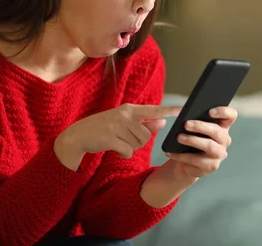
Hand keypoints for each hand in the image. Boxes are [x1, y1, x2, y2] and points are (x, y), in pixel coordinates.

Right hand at [55, 104, 180, 169]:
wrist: (79, 135)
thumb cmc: (104, 128)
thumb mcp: (123, 122)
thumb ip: (143, 123)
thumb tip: (162, 123)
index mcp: (129, 109)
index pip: (153, 110)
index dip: (169, 110)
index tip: (183, 110)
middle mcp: (124, 115)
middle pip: (146, 135)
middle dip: (138, 141)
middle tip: (123, 138)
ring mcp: (116, 126)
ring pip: (138, 144)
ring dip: (129, 147)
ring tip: (117, 140)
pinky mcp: (110, 138)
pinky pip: (127, 151)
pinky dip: (122, 153)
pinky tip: (113, 148)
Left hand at [165, 106, 236, 178]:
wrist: (185, 161)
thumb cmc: (190, 138)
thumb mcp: (191, 128)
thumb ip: (192, 119)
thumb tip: (185, 116)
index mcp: (222, 126)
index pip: (231, 116)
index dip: (223, 112)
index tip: (209, 111)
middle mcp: (224, 140)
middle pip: (217, 131)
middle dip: (201, 126)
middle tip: (186, 124)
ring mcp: (219, 154)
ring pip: (210, 146)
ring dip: (193, 141)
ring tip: (179, 137)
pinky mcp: (211, 166)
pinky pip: (197, 160)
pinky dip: (182, 156)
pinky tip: (171, 152)